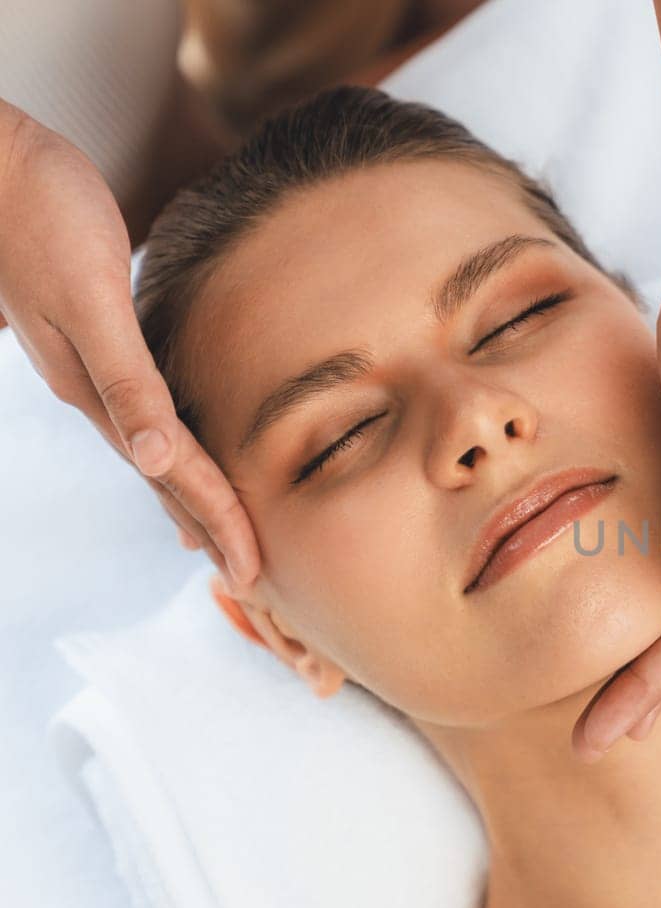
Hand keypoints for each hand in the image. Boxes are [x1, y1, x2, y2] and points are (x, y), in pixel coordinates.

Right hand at [0, 102, 259, 585]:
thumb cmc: (42, 213)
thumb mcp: (89, 299)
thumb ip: (124, 379)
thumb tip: (154, 459)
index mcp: (100, 391)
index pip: (175, 474)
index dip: (218, 521)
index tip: (253, 573)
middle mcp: (94, 389)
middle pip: (165, 475)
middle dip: (210, 524)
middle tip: (251, 576)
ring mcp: (89, 363)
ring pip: (153, 447)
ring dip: (190, 491)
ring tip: (220, 530)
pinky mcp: (95, 331)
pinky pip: (144, 404)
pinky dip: (171, 440)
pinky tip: (175, 445)